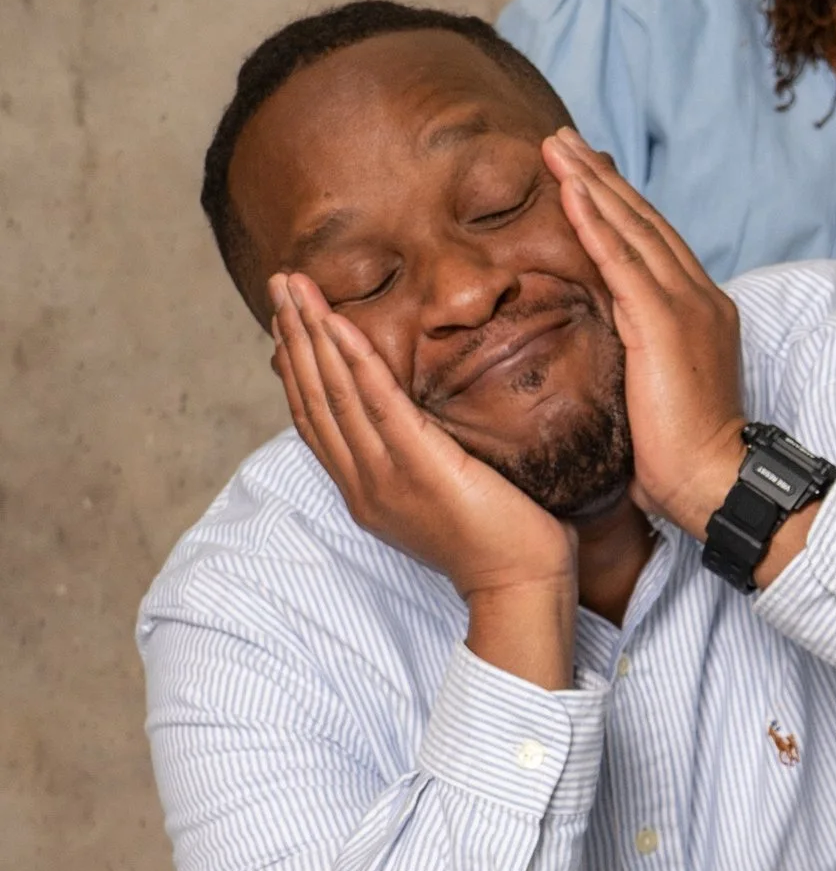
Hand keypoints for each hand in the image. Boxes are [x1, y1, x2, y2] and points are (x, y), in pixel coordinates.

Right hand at [269, 272, 574, 684]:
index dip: (297, 367)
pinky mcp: (420, 466)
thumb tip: (421, 422)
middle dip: (293, 336)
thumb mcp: (443, 494)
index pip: (316, 419)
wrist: (522, 586)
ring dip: (311, 333)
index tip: (286, 321)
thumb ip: (420, 458)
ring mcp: (386, 476)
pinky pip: (377, 402)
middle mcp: (363, 483)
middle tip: (278, 284)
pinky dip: (353, 358)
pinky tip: (337, 323)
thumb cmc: (500, 542)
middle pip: (313, 398)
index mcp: (365, 490)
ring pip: (333, 393)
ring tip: (293, 287)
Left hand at [545, 131, 750, 538]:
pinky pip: (622, 261)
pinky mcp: (664, 323)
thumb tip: (609, 350)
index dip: (621, 206)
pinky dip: (595, 222)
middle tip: (565, 140)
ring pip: (633, 230)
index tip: (588, 175)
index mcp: (701, 312)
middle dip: (603, 178)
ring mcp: (686, 307)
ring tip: (557, 147)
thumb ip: (638, 354)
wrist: (713, 479)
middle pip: (645, 223)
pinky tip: (571, 191)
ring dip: (592, 184)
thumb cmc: (684, 454)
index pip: (656, 245)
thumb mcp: (657, 390)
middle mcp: (699, 298)